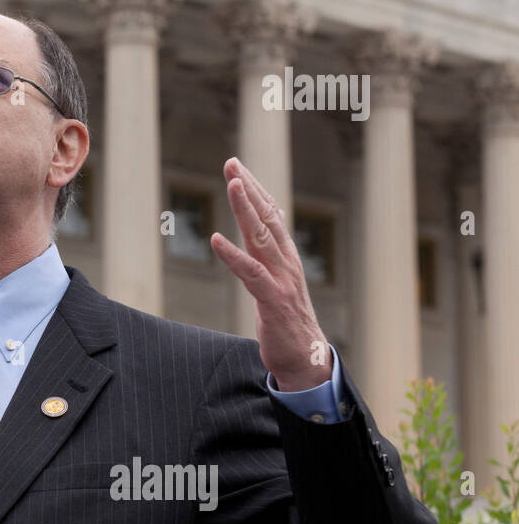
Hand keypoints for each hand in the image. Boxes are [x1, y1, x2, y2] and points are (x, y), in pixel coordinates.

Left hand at [210, 158, 330, 391]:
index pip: (272, 215)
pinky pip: (250, 273)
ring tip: (232, 184)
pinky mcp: (273, 300)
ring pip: (261, 237)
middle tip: (231, 163)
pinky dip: (232, 254)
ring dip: (245, 209)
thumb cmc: (287, 323)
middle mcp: (286, 262)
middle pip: (267, 217)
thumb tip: (252, 241)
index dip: (255, 190)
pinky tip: (215, 239)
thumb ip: (264, 262)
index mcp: (286, 258)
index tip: (237, 168)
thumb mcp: (275, 284)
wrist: (307, 360)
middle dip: (249, 188)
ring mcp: (282, 280)